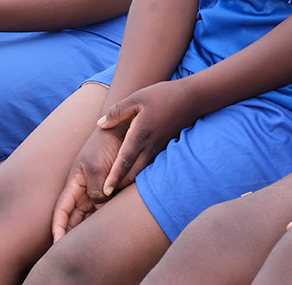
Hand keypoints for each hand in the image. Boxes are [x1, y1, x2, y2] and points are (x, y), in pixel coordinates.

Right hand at [51, 125, 127, 240]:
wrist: (123, 129)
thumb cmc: (105, 144)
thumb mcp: (95, 166)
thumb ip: (94, 188)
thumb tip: (100, 205)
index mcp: (73, 184)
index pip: (61, 211)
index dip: (57, 228)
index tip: (57, 244)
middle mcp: (84, 190)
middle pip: (74, 219)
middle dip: (73, 234)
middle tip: (75, 252)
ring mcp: (98, 190)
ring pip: (90, 216)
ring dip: (89, 228)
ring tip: (92, 245)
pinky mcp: (112, 189)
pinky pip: (106, 208)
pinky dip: (104, 218)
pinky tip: (109, 229)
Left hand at [96, 79, 198, 197]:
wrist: (191, 98)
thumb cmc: (162, 96)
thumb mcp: (137, 98)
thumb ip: (117, 112)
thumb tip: (100, 124)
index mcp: (140, 135)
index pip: (124, 161)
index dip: (113, 177)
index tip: (104, 192)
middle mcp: (150, 146)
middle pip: (132, 173)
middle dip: (119, 185)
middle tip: (103, 196)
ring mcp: (159, 148)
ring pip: (142, 171)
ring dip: (129, 181)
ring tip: (115, 189)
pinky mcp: (164, 147)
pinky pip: (150, 165)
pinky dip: (140, 172)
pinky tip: (133, 172)